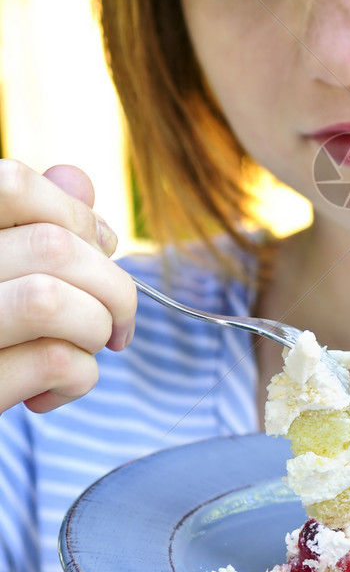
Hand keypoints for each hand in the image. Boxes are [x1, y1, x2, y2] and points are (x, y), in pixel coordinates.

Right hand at [0, 160, 136, 414]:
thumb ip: (31, 222)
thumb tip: (78, 180)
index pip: (12, 183)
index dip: (74, 212)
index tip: (99, 249)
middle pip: (53, 246)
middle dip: (111, 283)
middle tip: (115, 318)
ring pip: (51, 300)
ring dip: (94, 326)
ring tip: (83, 348)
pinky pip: (54, 362)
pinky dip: (79, 376)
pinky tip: (52, 391)